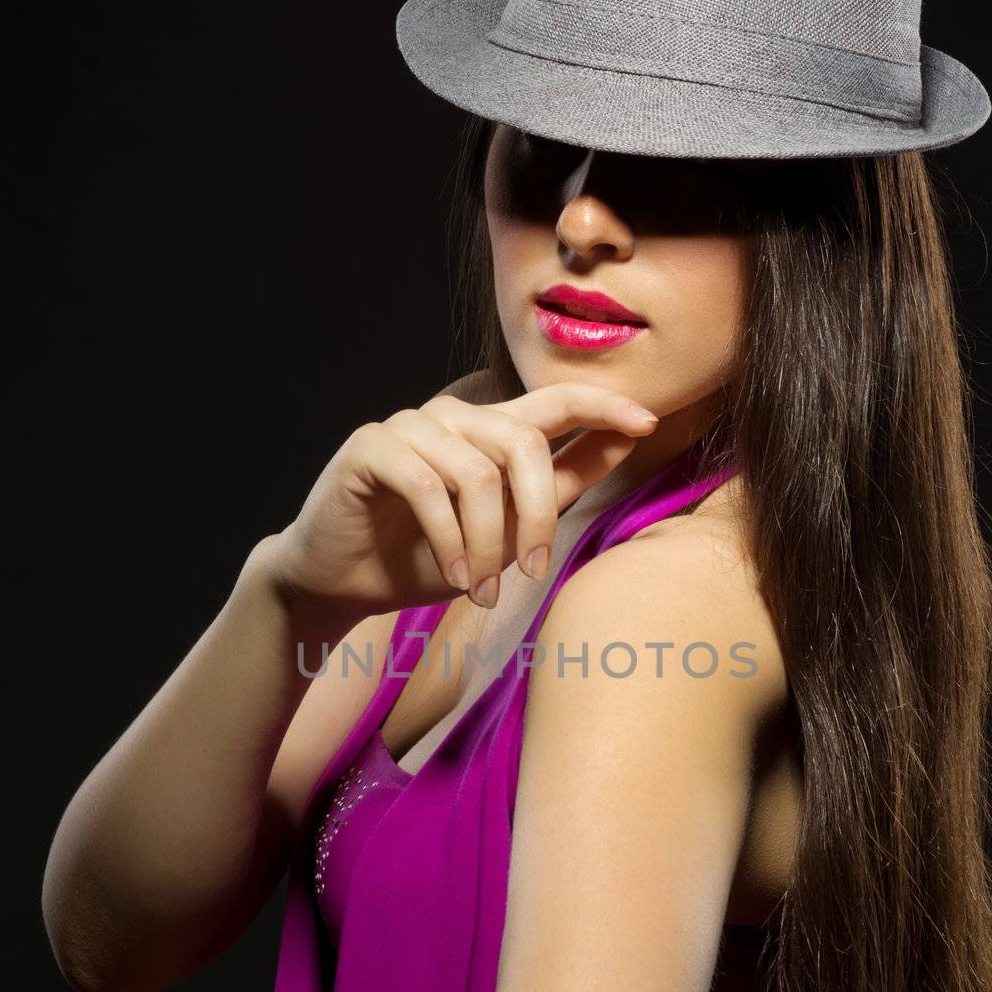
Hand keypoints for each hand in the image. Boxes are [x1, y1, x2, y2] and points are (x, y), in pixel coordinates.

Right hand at [266, 369, 659, 632]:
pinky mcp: (370, 447)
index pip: (556, 401)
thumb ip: (557, 488)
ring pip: (477, 472)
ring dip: (485, 542)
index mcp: (490, 432)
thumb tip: (625, 439)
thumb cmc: (424, 558)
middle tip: (533, 573)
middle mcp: (452, 417)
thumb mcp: (504, 534)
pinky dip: (447, 538)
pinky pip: (427, 485)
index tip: (647, 421)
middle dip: (538, 513)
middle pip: (524, 442)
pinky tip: (452, 575)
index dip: (602, 405)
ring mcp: (409, 426)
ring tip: (480, 591)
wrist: (344, 583)